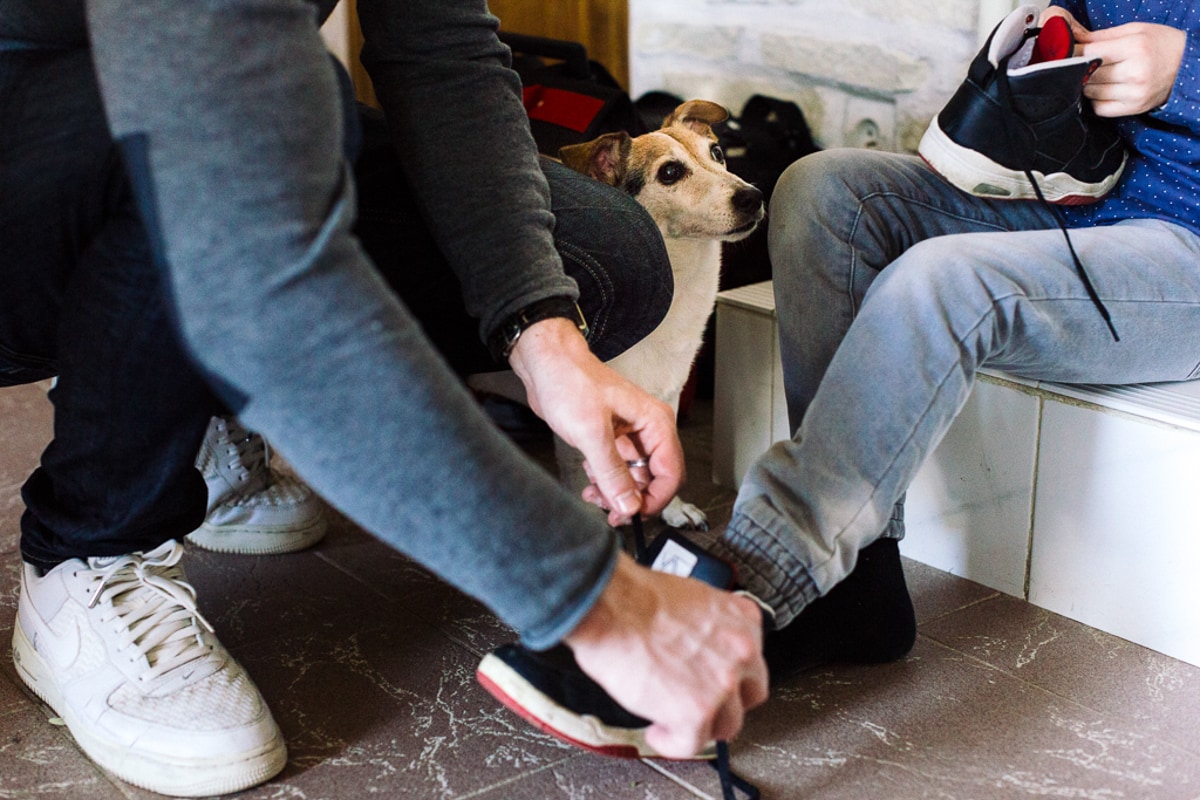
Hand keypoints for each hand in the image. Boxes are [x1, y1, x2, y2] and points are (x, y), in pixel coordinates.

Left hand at [507, 317, 684, 524]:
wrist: (545, 364)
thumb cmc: (570, 381)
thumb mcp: (591, 432)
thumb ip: (612, 473)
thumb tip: (630, 506)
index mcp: (655, 423)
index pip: (671, 473)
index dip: (656, 499)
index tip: (633, 515)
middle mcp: (648, 430)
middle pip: (654, 480)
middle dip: (632, 499)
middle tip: (610, 512)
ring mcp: (630, 436)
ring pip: (634, 479)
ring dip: (615, 493)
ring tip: (593, 495)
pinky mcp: (611, 440)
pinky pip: (617, 471)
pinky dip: (604, 481)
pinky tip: (589, 478)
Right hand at [563, 553, 769, 756]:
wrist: (612, 607)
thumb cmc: (636, 598)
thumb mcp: (690, 598)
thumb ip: (708, 628)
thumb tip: (696, 647)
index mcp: (742, 619)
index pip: (752, 659)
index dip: (732, 674)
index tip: (715, 679)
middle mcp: (741, 652)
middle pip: (750, 695)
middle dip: (726, 702)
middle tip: (700, 703)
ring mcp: (722, 685)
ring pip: (727, 725)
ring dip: (701, 726)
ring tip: (673, 719)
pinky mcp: (696, 714)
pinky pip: (691, 745)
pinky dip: (671, 743)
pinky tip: (657, 732)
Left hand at [1042, 8, 1185, 116]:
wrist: (1185, 65)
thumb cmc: (1159, 45)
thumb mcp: (1134, 30)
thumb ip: (1099, 36)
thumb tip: (1070, 38)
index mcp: (1134, 48)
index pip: (1088, 54)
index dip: (1073, 53)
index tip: (1067, 53)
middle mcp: (1134, 72)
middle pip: (1086, 74)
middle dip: (1079, 69)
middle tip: (1082, 64)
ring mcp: (1133, 93)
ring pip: (1090, 92)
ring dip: (1087, 85)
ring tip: (1098, 76)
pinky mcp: (1132, 108)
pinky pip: (1099, 108)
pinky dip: (1096, 100)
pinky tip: (1105, 89)